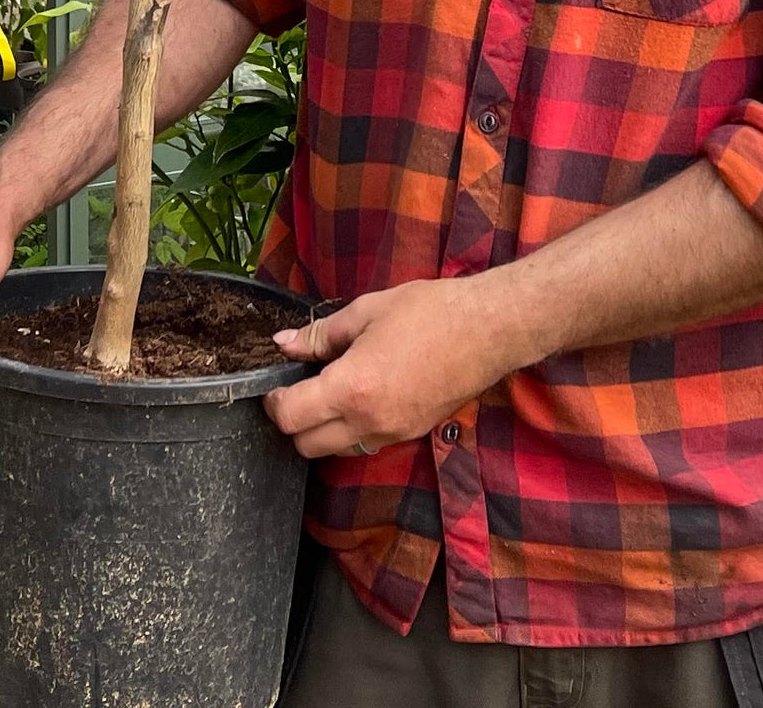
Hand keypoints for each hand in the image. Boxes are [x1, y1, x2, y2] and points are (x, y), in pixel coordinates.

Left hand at [264, 280, 521, 460]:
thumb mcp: (367, 311)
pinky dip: (352, 432)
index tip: (275, 386)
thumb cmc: (429, 312)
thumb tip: (284, 343)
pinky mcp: (411, 435)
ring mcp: (392, 434)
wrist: (488, 329)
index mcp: (352, 387)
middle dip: (293, 422)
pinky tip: (361, 399)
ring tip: (329, 394)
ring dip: (323, 431)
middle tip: (298, 390)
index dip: (273, 403)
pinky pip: (366, 445)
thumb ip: (321, 334)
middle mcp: (368, 421)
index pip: (291, 418)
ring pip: (336, 451)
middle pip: (307, 446)